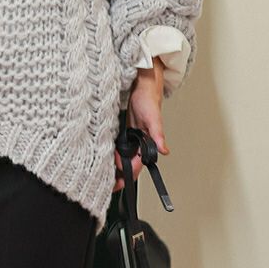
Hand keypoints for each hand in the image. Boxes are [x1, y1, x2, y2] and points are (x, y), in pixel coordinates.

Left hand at [112, 56, 169, 192]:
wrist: (141, 85)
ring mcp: (132, 136)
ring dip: (116, 164)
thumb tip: (164, 150)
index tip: (118, 182)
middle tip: (106, 181)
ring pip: (124, 156)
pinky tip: (104, 154)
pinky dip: (114, 152)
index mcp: (148, 142)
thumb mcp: (152, 117)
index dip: (128, 174)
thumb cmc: (148, 98)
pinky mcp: (126, 130)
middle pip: (130, 163)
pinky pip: (120, 145)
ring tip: (103, 172)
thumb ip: (158, 134)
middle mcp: (140, 142)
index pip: (138, 164)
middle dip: (120, 173)